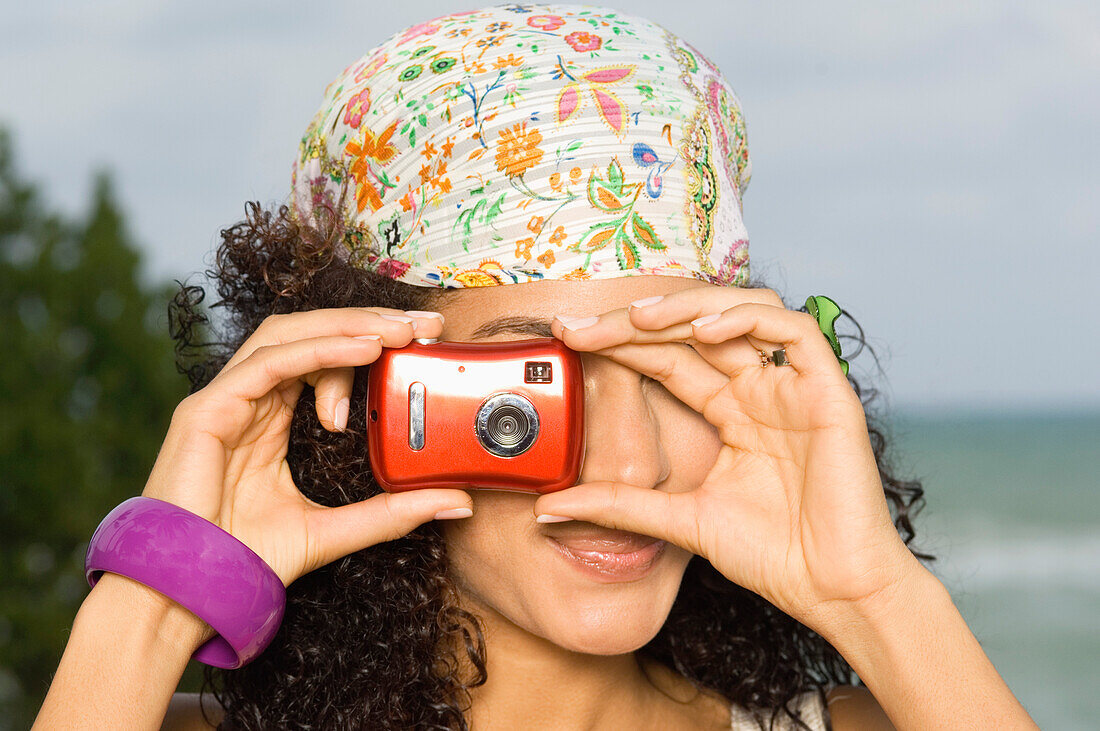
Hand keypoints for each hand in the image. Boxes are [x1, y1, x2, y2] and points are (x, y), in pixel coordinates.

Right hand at [141, 307, 473, 591]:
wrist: (192, 592)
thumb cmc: (246, 560)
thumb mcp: (337, 529)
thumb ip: (393, 512)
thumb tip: (458, 500)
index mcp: (270, 419)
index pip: (321, 358)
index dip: (369, 342)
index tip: (422, 344)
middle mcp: (248, 401)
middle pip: (308, 334)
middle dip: (367, 322)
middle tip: (422, 325)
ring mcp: (225, 400)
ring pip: (288, 335)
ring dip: (347, 326)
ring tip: (397, 331)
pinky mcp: (207, 409)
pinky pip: (270, 363)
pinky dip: (319, 350)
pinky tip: (363, 348)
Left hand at [534, 286, 921, 632]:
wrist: (831, 590)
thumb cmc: (772, 556)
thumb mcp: (678, 519)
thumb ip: (618, 505)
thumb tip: (547, 509)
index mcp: (728, 412)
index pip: (665, 359)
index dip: (618, 342)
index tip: (565, 337)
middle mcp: (757, 391)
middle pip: (692, 331)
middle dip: (634, 321)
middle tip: (580, 326)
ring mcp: (791, 387)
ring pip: (740, 313)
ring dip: (687, 308)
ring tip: (636, 320)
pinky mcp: (827, 391)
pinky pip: (794, 331)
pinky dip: (748, 320)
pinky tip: (704, 331)